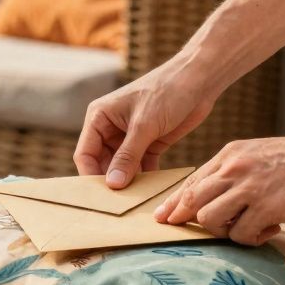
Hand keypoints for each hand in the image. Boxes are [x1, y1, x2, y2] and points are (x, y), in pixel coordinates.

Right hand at [74, 60, 218, 187]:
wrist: (199, 80)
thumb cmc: (167, 91)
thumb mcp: (144, 125)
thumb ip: (127, 156)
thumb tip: (113, 185)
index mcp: (99, 117)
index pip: (86, 153)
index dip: (90, 176)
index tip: (101, 198)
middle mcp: (110, 128)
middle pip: (102, 164)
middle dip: (111, 182)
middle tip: (120, 204)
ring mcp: (130, 137)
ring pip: (122, 168)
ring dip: (129, 183)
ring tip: (136, 200)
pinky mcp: (150, 144)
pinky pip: (142, 167)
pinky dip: (146, 178)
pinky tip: (152, 191)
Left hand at [152, 130, 284, 245]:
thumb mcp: (260, 155)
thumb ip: (236, 172)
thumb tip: (215, 198)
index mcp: (230, 155)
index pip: (191, 181)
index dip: (175, 202)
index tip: (163, 217)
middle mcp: (233, 168)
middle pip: (192, 201)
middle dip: (186, 220)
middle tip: (188, 231)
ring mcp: (248, 187)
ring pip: (209, 219)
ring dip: (225, 231)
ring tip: (248, 227)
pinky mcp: (266, 206)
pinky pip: (240, 234)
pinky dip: (251, 239)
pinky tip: (271, 229)